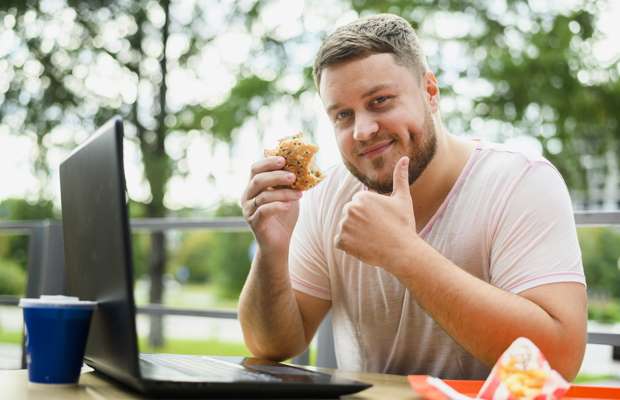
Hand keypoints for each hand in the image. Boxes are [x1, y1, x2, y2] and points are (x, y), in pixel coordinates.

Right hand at [241, 156, 302, 255]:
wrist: (278, 243)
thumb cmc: (283, 217)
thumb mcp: (288, 195)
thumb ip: (289, 182)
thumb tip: (301, 164)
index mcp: (253, 187)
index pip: (255, 169)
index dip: (268, 162)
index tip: (284, 159)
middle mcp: (247, 197)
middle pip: (257, 180)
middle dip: (276, 176)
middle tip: (293, 176)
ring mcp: (248, 210)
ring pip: (263, 196)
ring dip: (283, 193)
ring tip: (300, 193)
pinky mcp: (254, 223)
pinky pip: (264, 211)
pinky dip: (278, 206)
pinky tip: (289, 205)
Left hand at [335, 156, 418, 273]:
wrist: (402, 251)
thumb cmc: (403, 225)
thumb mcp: (403, 199)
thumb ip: (400, 177)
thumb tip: (404, 158)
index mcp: (362, 197)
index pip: (359, 205)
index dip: (371, 214)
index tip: (381, 221)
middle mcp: (350, 208)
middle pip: (350, 215)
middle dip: (360, 223)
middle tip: (377, 231)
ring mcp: (344, 225)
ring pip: (345, 228)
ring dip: (355, 235)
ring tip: (372, 239)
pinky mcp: (341, 241)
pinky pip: (340, 242)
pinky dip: (349, 246)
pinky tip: (364, 247)